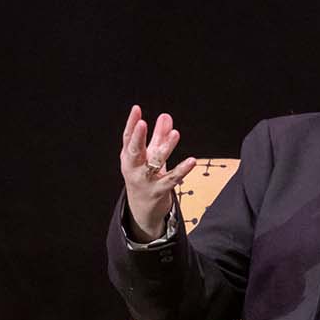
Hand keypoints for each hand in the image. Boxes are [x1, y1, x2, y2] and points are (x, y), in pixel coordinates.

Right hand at [118, 105, 196, 237]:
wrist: (142, 209)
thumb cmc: (145, 177)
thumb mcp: (149, 156)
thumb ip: (158, 136)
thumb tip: (166, 116)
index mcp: (128, 158)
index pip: (128, 138)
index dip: (131, 124)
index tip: (136, 109)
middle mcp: (134, 169)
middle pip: (135, 151)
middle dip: (138, 137)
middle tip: (142, 123)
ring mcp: (145, 181)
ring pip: (155, 163)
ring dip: (165, 148)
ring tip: (175, 134)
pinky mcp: (159, 191)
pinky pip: (172, 179)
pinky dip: (182, 170)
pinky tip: (192, 161)